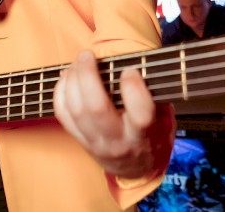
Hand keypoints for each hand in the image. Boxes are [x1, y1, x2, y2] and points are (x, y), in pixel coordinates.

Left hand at [53, 50, 174, 179]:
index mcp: (143, 135)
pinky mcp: (80, 141)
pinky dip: (60, 92)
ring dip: (72, 80)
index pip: (140, 113)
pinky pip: (62, 115)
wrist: (136, 168)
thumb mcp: (164, 119)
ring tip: (78, 62)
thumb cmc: (153, 135)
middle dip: (87, 76)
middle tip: (88, 55)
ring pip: (75, 110)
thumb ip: (154, 96)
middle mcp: (117, 141)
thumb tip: (140, 65)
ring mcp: (95, 143)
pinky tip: (67, 77)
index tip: (130, 70)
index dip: (134, 88)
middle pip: (96, 108)